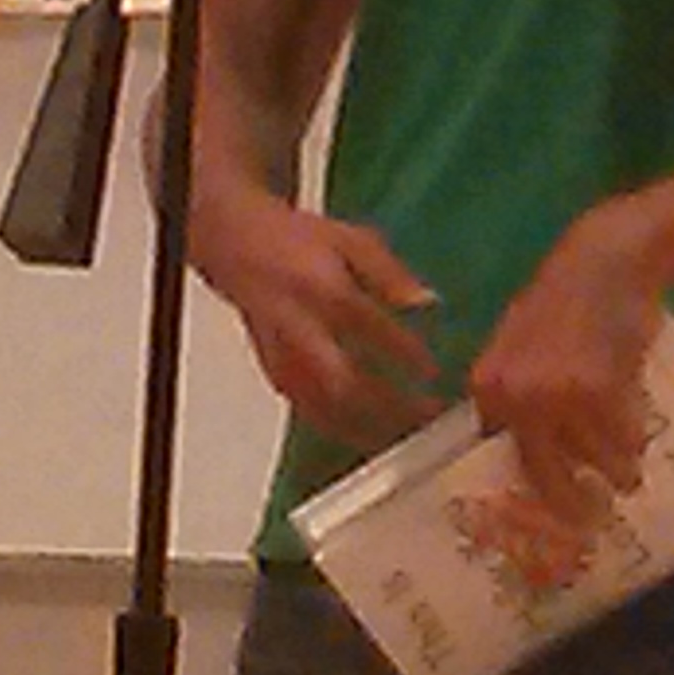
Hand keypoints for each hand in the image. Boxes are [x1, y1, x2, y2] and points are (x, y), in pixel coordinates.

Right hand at [191, 184, 439, 445]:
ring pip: (327, 409)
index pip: (371, 329)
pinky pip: (312, 414)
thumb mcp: (351, 240)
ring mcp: (284, 359)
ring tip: (410, 432)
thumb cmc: (299, 242)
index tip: (436, 371)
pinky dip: (344, 429)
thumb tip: (428, 301)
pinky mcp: (276, 377)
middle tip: (428, 414)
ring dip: (371, 427)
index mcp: (323, 290)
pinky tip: (372, 435)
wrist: (238, 249)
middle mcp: (302, 330)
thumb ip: (390, 273)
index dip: (405, 354)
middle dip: (390, 405)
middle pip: (346, 383)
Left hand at [467, 205, 664, 541]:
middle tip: (592, 522)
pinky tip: (639, 428)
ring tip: (629, 475)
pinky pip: (625, 439)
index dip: (524, 495)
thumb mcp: (522, 346)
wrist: (607, 258)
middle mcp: (515, 397)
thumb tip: (518, 456)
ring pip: (596, 462)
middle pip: (545, 479)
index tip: (544, 521)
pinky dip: (637, 439)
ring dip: (618, 472)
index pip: (496, 460)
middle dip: (573, 508)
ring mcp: (557, 396)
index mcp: (488, 387)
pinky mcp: (600, 391)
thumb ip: (516, 397)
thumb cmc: (566, 304)